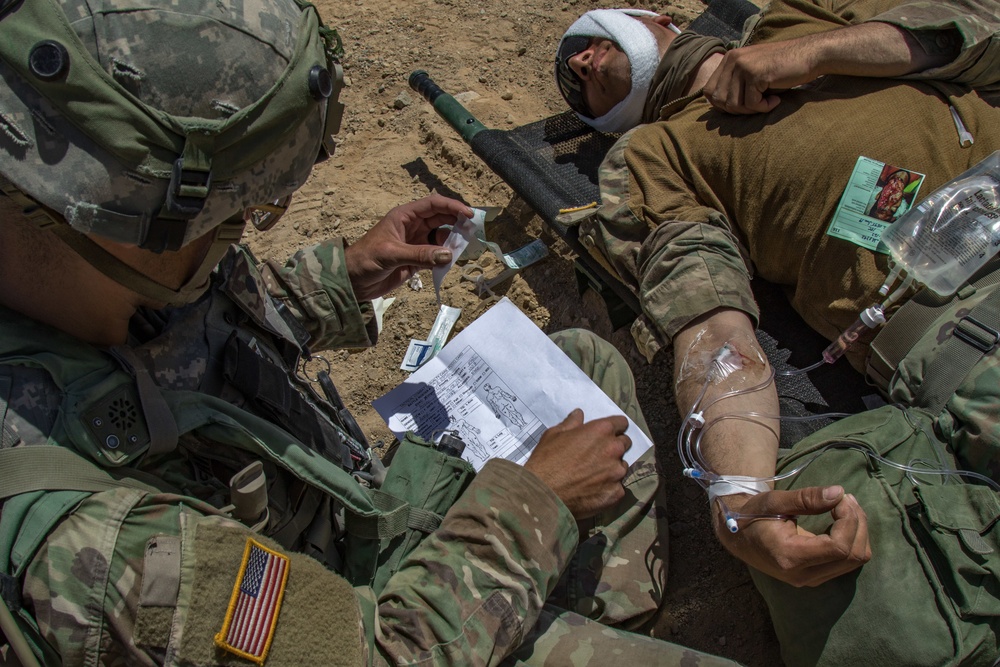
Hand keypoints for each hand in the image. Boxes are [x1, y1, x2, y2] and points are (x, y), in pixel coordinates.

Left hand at [344, 194, 474, 300]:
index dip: (452, 207)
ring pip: (441, 238)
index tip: (468, 214)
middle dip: (457, 223)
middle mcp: (412, 227)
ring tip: (463, 249)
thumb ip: (420, 254)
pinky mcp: (416, 260)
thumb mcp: (391, 254)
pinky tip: (450, 262)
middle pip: (441, 219)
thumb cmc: (365, 260)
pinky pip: (436, 256)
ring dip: (452, 243)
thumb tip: (448, 254)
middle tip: (473, 232)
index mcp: (404, 216)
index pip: (433, 205)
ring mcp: (416, 243)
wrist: (352, 281)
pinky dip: (445, 259)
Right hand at [524, 409, 630, 519]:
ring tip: (594, 475)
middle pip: (625, 444)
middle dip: (613, 447)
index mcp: (601, 430)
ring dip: (612, 468)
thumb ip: (571, 423)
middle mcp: (614, 449)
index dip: (614, 428)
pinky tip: (593, 491)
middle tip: (597, 455)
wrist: (544, 494)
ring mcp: (617, 472)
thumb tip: (579, 414)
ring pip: (621, 466)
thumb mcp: (554, 434)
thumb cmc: (546, 461)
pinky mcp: (616, 493)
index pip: (621, 423)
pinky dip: (609, 488)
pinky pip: (617, 487)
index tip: (606, 434)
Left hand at [702, 40, 816, 113]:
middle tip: (756, 106)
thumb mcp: (752, 74)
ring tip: (767, 102)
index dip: (722, 106)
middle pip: (719, 100)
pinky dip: (764, 108)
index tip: (742, 106)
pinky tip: (776, 100)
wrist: (810, 55)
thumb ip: (734, 85)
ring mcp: (743, 65)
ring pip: (734, 104)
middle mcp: (733, 59)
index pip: (709, 91)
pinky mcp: (756, 74)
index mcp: (729, 59)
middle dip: (736, 110)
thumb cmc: (782, 69)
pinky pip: (751, 104)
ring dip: (752, 110)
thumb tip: (716, 109)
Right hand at [716, 486, 870, 586]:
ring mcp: (811, 579)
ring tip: (845, 506)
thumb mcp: (775, 501)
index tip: (841, 498)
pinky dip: (853, 539)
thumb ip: (807, 498)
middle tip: (845, 498)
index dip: (848, 520)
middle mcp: (803, 575)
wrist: (739, 537)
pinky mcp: (817, 577)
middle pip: (853, 555)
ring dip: (859, 531)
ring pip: (856, 560)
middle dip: (857, 522)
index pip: (838, 547)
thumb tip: (839, 492)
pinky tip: (841, 520)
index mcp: (790, 556)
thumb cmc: (753, 515)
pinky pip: (849, 562)